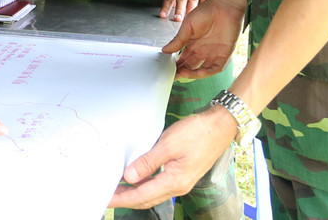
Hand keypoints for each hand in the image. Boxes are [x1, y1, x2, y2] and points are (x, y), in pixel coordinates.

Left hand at [109, 106, 236, 209]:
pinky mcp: (182, 174)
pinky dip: (145, 185)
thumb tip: (130, 177)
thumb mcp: (169, 144)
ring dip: (134, 193)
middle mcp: (178, 187)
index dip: (122, 200)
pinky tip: (136, 179)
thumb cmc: (198, 132)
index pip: (141, 196)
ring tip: (117, 189)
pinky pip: (159, 185)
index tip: (106, 200)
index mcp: (174, 182)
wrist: (221, 126)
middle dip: (125, 200)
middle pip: (146, 199)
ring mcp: (181, 182)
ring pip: (152, 194)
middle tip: (106, 197)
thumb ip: (148, 162)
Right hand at [162, 0, 242, 78]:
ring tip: (183, 74)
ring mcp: (213, 53)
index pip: (182, 58)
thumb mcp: (188, 26)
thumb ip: (178, 40)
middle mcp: (202, 50)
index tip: (167, 70)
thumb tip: (165, 50)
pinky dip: (207, 72)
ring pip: (202, 70)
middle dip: (182, 72)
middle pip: (190, 66)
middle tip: (173, 76)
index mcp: (192, 43)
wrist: (224, 6)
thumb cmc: (207, 11)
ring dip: (193, 74)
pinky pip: (215, 68)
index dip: (175, 65)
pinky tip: (198, 72)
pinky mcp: (224, 55)